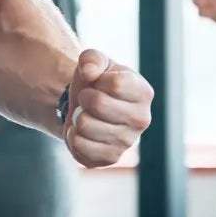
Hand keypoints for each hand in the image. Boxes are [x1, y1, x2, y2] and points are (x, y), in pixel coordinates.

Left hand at [61, 47, 153, 167]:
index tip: (97, 82)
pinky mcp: (110, 158)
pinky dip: (72, 136)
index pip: (115, 84)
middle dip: (83, 97)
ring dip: (77, 117)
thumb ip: (91, 58)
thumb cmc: (96, 81)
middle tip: (87, 98)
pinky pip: (79, 147)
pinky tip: (81, 132)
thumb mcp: (94, 61)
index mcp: (143, 92)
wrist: (87, 107)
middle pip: (98, 104)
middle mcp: (141, 119)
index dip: (96, 79)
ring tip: (85, 114)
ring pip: (85, 125)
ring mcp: (127, 142)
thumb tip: (89, 73)